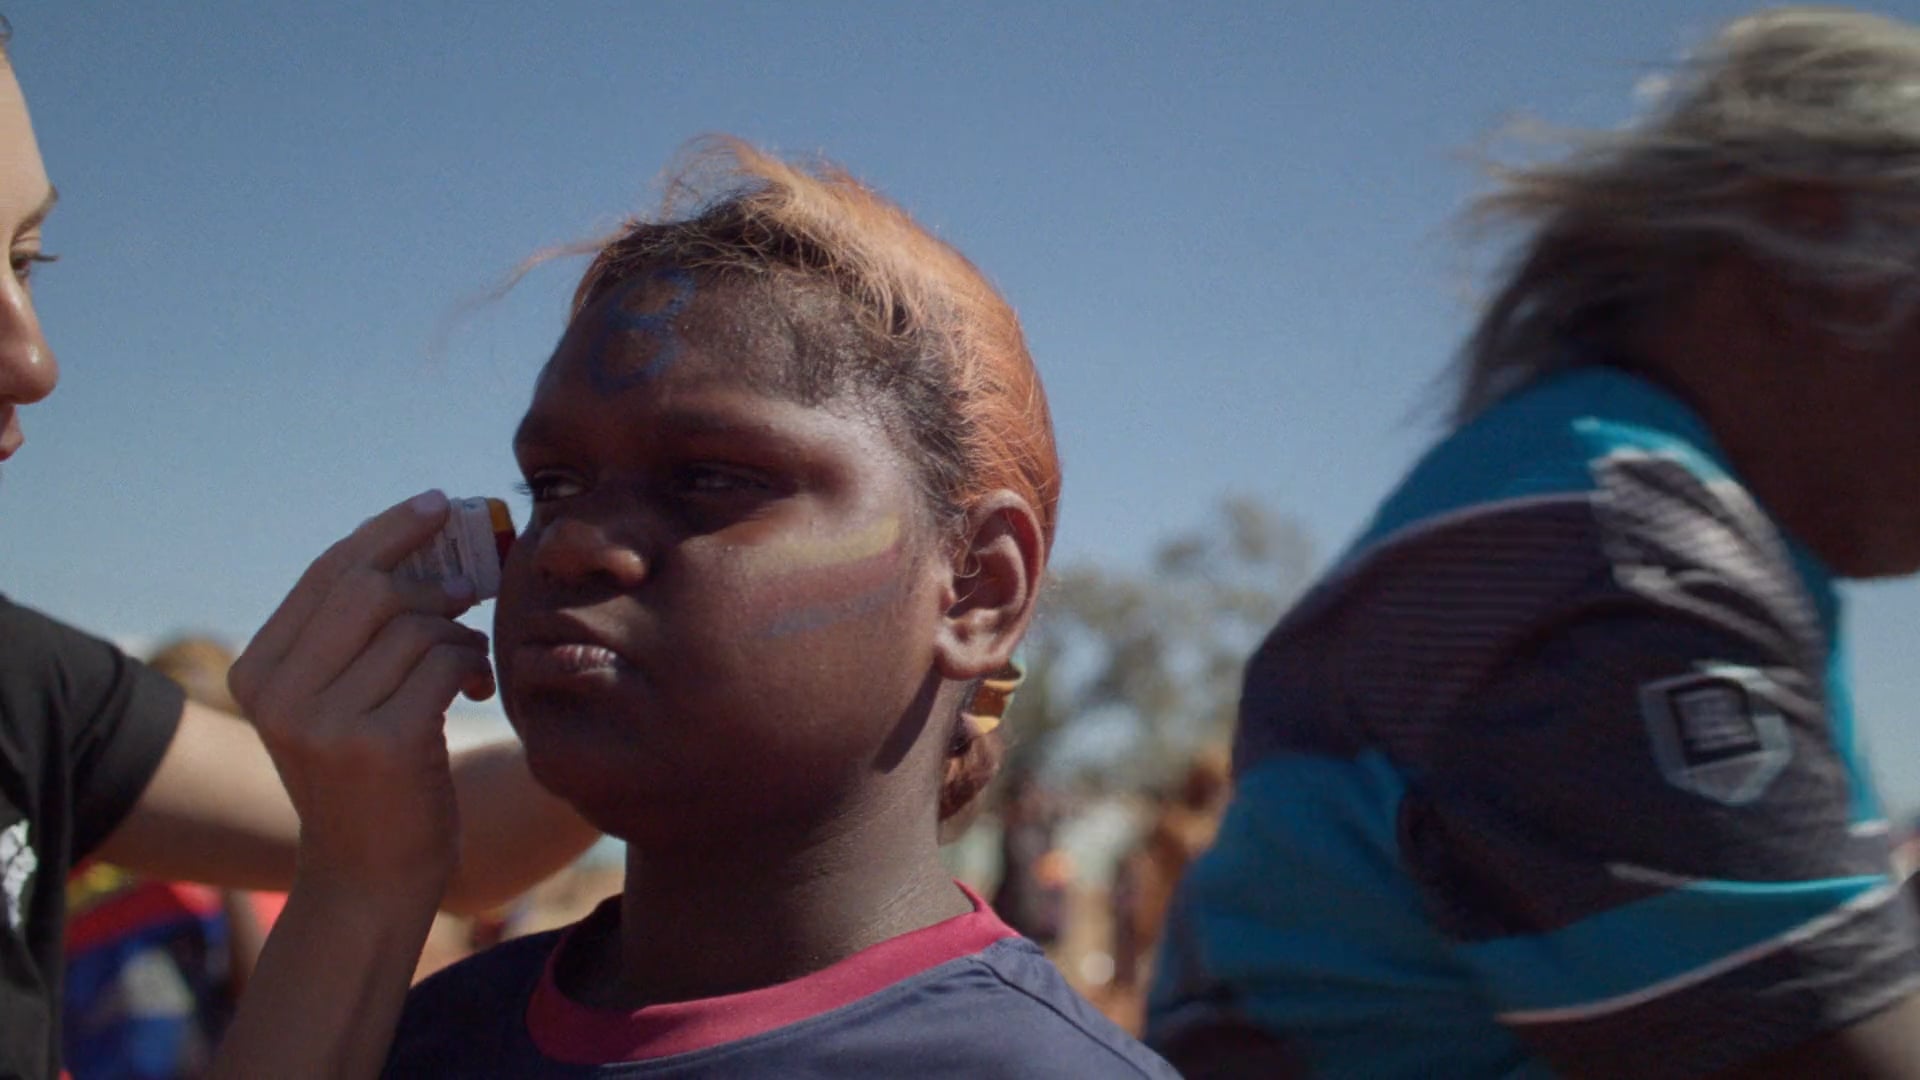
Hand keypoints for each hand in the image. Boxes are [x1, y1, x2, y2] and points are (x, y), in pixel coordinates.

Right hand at [229, 490, 494, 905]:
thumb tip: (420, 542)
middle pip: (370, 586)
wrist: (370, 880)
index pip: (328, 572)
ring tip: (468, 663)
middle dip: (434, 574)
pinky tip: (473, 687)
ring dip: (460, 633)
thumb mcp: (339, 702)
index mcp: (259, 672)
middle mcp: (279, 694)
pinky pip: (442, 661)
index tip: (437, 504)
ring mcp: (324, 720)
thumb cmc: (372, 781)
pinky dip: (470, 662)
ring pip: (415, 624)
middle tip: (475, 584)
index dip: (388, 531)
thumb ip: (355, 634)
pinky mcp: (379, 744)